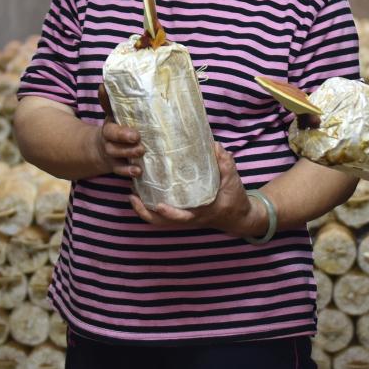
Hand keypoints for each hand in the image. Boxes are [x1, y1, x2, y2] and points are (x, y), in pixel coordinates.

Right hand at [94, 84, 143, 179]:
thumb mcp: (110, 115)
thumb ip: (108, 101)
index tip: (135, 135)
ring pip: (119, 161)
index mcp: (108, 131)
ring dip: (129, 161)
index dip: (122, 134)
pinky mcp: (119, 169)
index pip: (112, 132)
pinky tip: (139, 173)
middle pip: (115, 148)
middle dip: (127, 148)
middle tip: (140, 145)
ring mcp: (114, 159)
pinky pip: (123, 173)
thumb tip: (104, 83)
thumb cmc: (113, 128)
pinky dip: (129, 173)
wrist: (100, 149)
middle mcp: (109, 146)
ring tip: (141, 159)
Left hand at [130, 143, 257, 236]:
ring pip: (158, 222)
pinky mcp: (180, 216)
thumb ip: (225, 164)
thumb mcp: (233, 181)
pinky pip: (160, 218)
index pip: (184, 218)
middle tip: (132, 195)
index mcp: (202, 212)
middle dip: (145, 212)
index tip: (158, 205)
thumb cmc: (234, 199)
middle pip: (162, 223)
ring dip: (142, 210)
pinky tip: (142, 193)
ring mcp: (183, 220)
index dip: (170, 213)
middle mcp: (189, 219)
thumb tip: (215, 145)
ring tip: (131, 193)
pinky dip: (148, 209)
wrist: (237, 217)